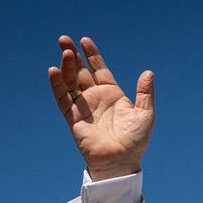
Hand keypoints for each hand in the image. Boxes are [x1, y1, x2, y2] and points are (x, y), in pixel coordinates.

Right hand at [48, 35, 154, 179]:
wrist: (121, 163)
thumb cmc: (135, 142)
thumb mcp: (145, 115)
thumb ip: (145, 94)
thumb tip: (148, 72)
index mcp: (112, 95)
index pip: (99, 70)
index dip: (92, 56)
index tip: (85, 41)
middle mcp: (95, 99)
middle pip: (81, 72)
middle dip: (73, 56)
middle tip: (64, 39)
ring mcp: (83, 108)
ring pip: (70, 82)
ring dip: (66, 67)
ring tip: (65, 51)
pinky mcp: (73, 119)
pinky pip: (62, 99)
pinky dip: (57, 86)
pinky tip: (54, 71)